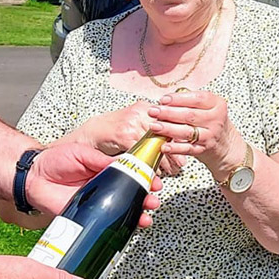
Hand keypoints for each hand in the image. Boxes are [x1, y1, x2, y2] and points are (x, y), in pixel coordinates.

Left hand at [25, 140, 160, 224]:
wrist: (32, 177)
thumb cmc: (54, 160)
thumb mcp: (81, 153)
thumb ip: (101, 160)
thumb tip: (123, 164)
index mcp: (104, 170)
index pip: (130, 175)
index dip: (144, 178)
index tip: (155, 180)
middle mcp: (103, 187)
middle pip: (130, 195)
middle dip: (145, 198)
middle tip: (153, 199)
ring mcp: (97, 203)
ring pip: (122, 211)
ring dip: (137, 214)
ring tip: (146, 214)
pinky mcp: (87, 216)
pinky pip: (105, 223)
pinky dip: (118, 227)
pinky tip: (129, 226)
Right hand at [69, 102, 187, 175]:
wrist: (92, 132)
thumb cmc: (114, 130)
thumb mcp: (135, 123)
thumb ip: (151, 128)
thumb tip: (173, 142)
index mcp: (145, 107)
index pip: (169, 120)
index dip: (179, 136)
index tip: (186, 149)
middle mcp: (140, 112)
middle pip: (164, 132)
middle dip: (175, 150)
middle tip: (181, 164)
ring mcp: (132, 122)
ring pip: (155, 143)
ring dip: (164, 160)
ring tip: (170, 170)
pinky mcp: (123, 134)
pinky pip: (141, 151)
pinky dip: (149, 163)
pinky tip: (153, 171)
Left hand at [148, 89, 242, 179]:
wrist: (226, 145)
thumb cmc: (211, 121)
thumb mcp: (208, 107)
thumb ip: (190, 102)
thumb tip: (164, 101)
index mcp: (217, 104)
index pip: (197, 98)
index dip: (178, 99)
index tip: (163, 99)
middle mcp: (215, 120)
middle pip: (189, 115)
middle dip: (168, 113)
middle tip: (153, 111)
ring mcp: (210, 136)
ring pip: (187, 132)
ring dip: (168, 129)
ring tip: (154, 126)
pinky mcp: (204, 149)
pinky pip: (187, 149)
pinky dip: (175, 148)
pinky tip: (164, 146)